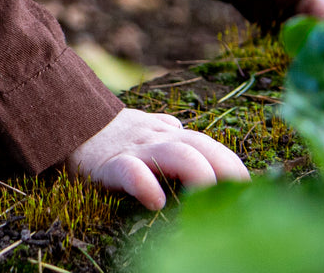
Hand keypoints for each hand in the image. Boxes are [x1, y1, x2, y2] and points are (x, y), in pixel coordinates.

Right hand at [66, 107, 248, 209]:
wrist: (70, 120)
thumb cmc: (114, 134)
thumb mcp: (146, 130)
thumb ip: (169, 133)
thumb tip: (186, 129)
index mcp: (170, 135)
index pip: (210, 145)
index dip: (232, 164)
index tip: (253, 189)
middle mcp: (159, 140)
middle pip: (201, 145)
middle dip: (226, 168)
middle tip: (243, 196)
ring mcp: (137, 150)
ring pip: (176, 153)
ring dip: (198, 173)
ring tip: (210, 197)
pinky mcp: (111, 164)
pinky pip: (130, 172)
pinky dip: (146, 185)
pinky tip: (157, 202)